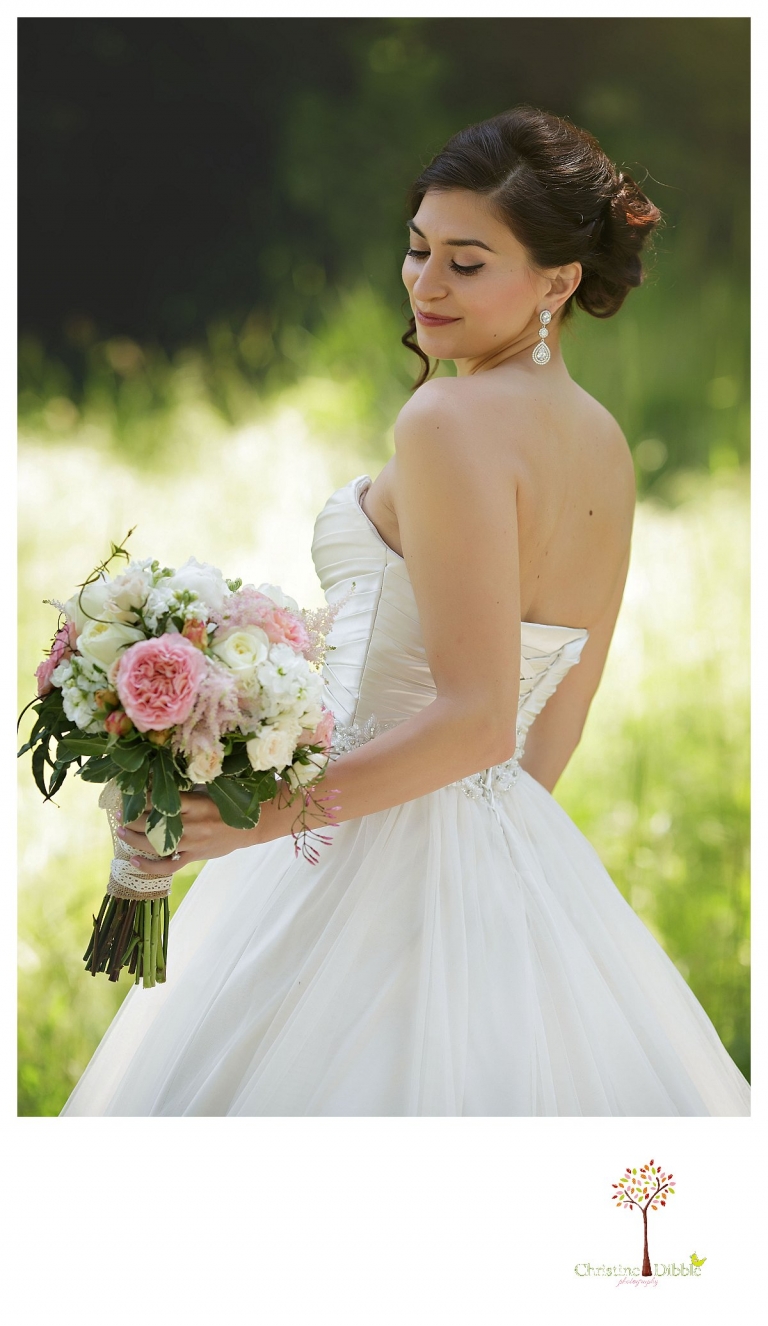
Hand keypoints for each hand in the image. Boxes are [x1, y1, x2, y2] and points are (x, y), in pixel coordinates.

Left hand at [116, 790, 270, 877]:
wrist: (252, 826)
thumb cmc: (228, 805)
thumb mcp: (209, 791)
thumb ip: (186, 791)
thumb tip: (159, 782)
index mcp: (196, 804)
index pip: (163, 801)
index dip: (143, 799)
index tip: (130, 795)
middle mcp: (192, 824)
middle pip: (155, 823)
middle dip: (133, 819)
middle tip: (120, 813)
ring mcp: (192, 843)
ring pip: (157, 845)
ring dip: (135, 839)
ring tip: (121, 832)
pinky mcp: (194, 856)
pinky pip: (169, 865)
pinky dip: (150, 866)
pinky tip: (134, 861)